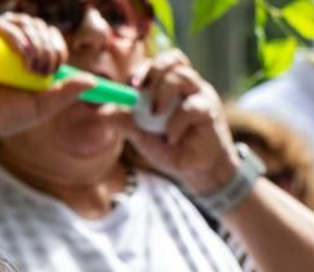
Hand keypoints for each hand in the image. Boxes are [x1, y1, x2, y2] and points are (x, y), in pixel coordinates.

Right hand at [0, 13, 99, 143]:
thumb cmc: (3, 117)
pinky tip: (21, 52)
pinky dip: (16, 35)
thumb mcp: (41, 107)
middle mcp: (16, 47)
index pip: (52, 39)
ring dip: (35, 40)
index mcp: (32, 60)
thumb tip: (93, 82)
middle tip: (42, 69)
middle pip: (41, 28)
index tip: (55, 67)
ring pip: (25, 22)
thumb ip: (65, 94)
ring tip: (30, 63)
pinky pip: (2, 24)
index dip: (58, 48)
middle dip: (48, 46)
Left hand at [121, 50, 236, 195]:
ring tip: (154, 115)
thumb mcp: (143, 137)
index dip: (144, 68)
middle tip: (139, 89)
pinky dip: (176, 123)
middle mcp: (187, 86)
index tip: (129, 84)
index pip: (158, 63)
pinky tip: (171, 138)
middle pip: (174, 58)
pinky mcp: (210, 111)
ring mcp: (200, 95)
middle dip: (154, 70)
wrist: (198, 170)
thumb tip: (103, 112)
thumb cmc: (172, 149)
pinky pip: (192, 107)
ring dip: (163, 93)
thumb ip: (126, 123)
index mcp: (170, 86)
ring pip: (183, 76)